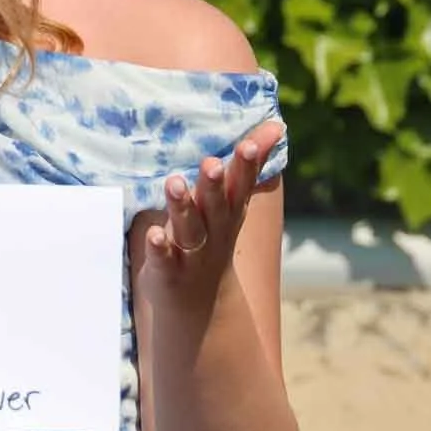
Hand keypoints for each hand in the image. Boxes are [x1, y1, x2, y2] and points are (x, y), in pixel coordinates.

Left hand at [135, 119, 283, 295]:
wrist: (201, 306)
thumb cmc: (214, 236)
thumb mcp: (233, 201)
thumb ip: (251, 162)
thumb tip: (276, 124)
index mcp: (230, 211)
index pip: (241, 185)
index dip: (246, 166)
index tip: (248, 144)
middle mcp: (215, 232)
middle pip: (216, 206)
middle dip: (214, 186)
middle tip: (212, 163)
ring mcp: (193, 254)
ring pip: (190, 230)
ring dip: (183, 207)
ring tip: (174, 183)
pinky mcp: (168, 271)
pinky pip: (165, 259)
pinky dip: (160, 248)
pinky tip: (154, 234)